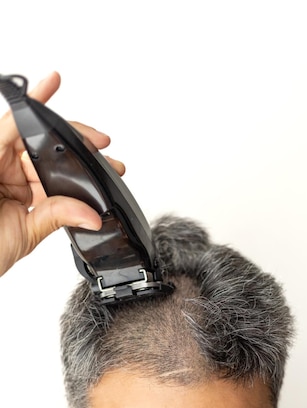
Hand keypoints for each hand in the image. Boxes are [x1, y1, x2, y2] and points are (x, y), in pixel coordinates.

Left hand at [0, 71, 124, 275]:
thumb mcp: (16, 232)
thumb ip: (53, 216)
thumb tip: (89, 212)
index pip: (14, 125)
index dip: (37, 103)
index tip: (54, 82)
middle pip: (39, 146)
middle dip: (72, 146)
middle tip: (101, 147)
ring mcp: (8, 185)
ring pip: (48, 170)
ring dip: (76, 174)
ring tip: (104, 175)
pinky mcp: (19, 203)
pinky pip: (48, 191)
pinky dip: (67, 194)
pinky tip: (87, 194)